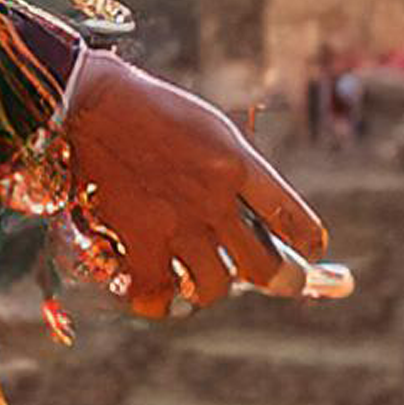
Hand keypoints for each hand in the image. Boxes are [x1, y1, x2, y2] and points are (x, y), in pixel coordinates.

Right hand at [56, 52, 342, 320]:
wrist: (91, 102)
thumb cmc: (150, 110)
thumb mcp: (209, 128)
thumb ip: (234, 170)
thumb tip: (251, 217)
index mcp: (237, 164)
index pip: (293, 218)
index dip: (309, 242)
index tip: (312, 252)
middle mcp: (213, 199)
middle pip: (264, 267)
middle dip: (278, 280)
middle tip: (274, 280)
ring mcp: (175, 224)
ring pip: (213, 287)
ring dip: (211, 289)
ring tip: (201, 280)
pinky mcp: (136, 239)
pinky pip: (158, 294)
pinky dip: (160, 301)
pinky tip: (160, 294)